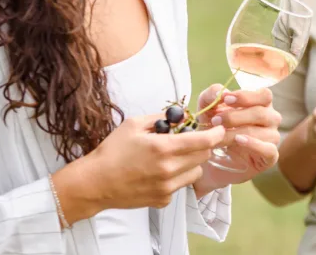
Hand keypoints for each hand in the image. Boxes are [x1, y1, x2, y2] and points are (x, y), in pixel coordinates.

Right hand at [57, 115, 226, 219]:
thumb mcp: (134, 124)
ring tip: (174, 157)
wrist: (95, 183)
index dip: (216, 134)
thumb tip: (183, 115)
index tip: (220, 129)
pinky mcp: (163, 200)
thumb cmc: (112, 151)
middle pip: (204, 156)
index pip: (204, 141)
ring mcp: (167, 187)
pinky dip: (177, 177)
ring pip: (196, 172)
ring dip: (192, 162)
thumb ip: (162, 118)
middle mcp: (169, 169)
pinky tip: (160, 172)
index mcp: (163, 148)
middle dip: (202, 146)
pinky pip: (181, 185)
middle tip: (191, 140)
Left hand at [195, 84, 282, 189]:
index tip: (225, 99)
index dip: (245, 96)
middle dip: (235, 116)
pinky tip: (238, 141)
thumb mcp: (208, 109)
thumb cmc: (216, 129)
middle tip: (215, 121)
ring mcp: (272, 138)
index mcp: (262, 104)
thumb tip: (221, 92)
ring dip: (236, 132)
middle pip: (261, 113)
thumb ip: (211, 95)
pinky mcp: (270, 157)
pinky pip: (269, 149)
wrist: (213, 159)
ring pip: (261, 132)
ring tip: (219, 135)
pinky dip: (254, 144)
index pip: (264, 95)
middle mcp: (271, 119)